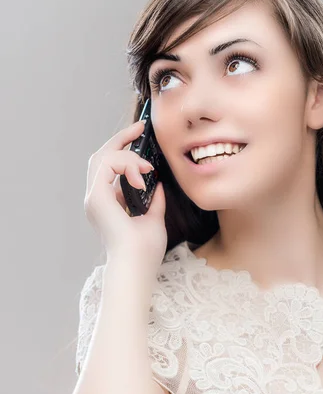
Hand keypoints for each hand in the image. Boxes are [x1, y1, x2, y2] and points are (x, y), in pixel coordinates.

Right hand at [84, 120, 166, 270]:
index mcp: (106, 204)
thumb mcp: (154, 219)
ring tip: (147, 167)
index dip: (122, 148)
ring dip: (127, 155)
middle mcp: (96, 198)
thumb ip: (154, 200)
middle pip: (101, 156)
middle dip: (121, 138)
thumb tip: (158, 183)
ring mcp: (94, 198)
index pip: (107, 167)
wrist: (137, 266)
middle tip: (141, 127)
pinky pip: (106, 164)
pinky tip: (141, 174)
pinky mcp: (97, 197)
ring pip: (103, 157)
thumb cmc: (144, 251)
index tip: (140, 135)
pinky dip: (125, 163)